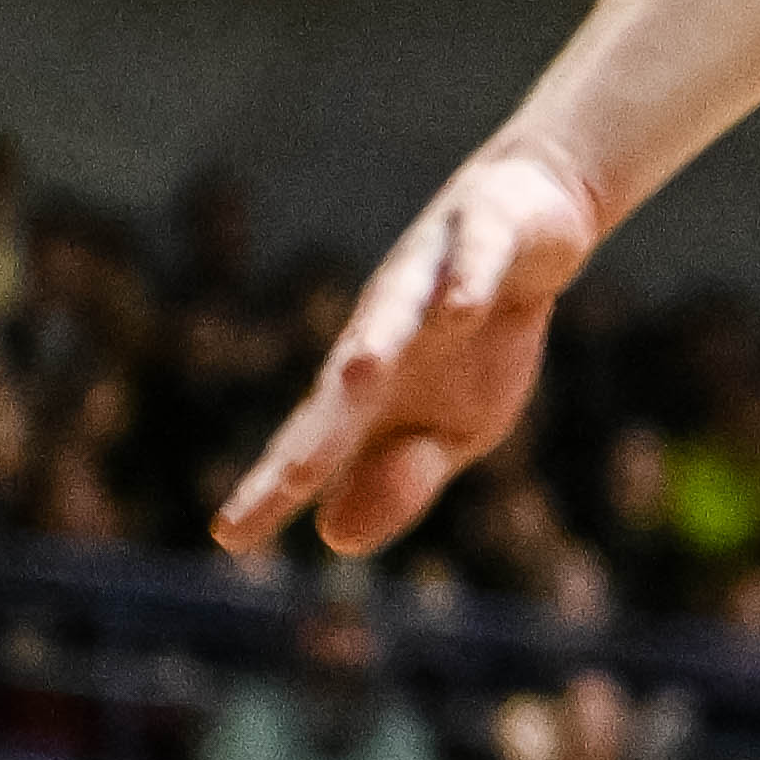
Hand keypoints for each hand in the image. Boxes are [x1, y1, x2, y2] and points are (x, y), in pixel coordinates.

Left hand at [213, 140, 608, 557]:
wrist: (528, 220)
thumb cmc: (481, 336)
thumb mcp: (459, 426)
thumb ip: (403, 478)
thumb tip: (333, 538)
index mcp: (371, 387)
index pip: (313, 443)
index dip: (275, 488)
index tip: (232, 539)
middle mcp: (382, 330)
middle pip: (341, 388)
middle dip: (320, 435)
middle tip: (288, 484)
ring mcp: (428, 276)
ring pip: (393, 312)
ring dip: (376, 343)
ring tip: (357, 378)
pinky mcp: (483, 232)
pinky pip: (473, 258)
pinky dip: (465, 281)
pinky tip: (459, 309)